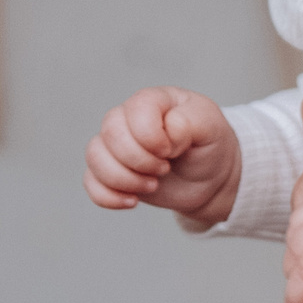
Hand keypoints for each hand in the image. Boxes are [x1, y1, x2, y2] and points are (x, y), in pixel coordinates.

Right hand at [82, 86, 242, 222]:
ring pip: (95, 156)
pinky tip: (133, 201)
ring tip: (153, 185)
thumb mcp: (211, 128)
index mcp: (154, 101)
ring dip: (124, 179)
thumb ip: (190, 122)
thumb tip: (167, 129)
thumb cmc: (209, 146)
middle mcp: (128, 119)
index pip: (136, 110)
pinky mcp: (111, 171)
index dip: (151, 137)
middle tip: (164, 170)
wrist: (210, 179)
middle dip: (139, 160)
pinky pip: (91, 181)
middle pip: (111, 133)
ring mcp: (117, 145)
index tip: (174, 151)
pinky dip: (109, 196)